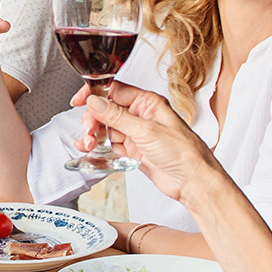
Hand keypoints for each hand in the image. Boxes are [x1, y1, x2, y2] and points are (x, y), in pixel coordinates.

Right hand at [70, 82, 214, 200]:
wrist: (192, 181)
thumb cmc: (183, 152)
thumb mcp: (146, 130)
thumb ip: (117, 116)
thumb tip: (96, 102)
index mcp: (148, 103)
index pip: (115, 90)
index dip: (95, 94)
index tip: (79, 100)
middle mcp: (141, 115)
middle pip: (107, 110)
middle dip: (93, 119)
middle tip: (89, 131)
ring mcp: (137, 133)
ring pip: (106, 127)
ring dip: (94, 134)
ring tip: (89, 143)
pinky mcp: (134, 150)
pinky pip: (111, 143)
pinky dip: (99, 145)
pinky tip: (90, 148)